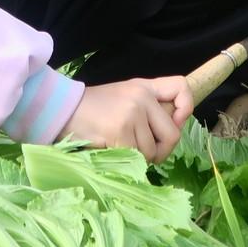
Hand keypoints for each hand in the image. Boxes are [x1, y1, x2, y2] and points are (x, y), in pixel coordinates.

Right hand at [61, 77, 194, 162]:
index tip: (173, 123)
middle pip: (172, 135)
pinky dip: (125, 160)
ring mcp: (132, 113)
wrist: (62, 108)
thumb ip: (147, 109)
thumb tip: (170, 134)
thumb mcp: (124, 97)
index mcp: (145, 86)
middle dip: (160, 151)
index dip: (185, 109)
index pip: (181, 88)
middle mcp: (142, 97)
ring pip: (152, 151)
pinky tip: (111, 148)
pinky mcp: (120, 131)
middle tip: (144, 152)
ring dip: (139, 157)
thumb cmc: (93, 108)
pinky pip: (135, 157)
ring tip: (120, 145)